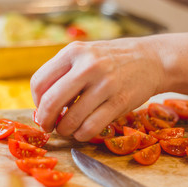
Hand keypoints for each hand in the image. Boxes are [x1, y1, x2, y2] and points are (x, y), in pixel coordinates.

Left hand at [31, 38, 163, 140]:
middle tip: (47, 126)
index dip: (36, 101)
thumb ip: (63, 74)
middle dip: (45, 120)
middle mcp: (88, 65)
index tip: (42, 109)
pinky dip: (82, 135)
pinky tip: (82, 131)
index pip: (39, 82)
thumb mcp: (85, 55)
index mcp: (73, 52)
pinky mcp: (120, 101)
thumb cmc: (112, 60)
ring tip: (67, 129)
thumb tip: (42, 106)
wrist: (151, 59)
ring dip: (64, 130)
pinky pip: (91, 127)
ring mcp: (105, 84)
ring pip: (71, 119)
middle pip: (51, 101)